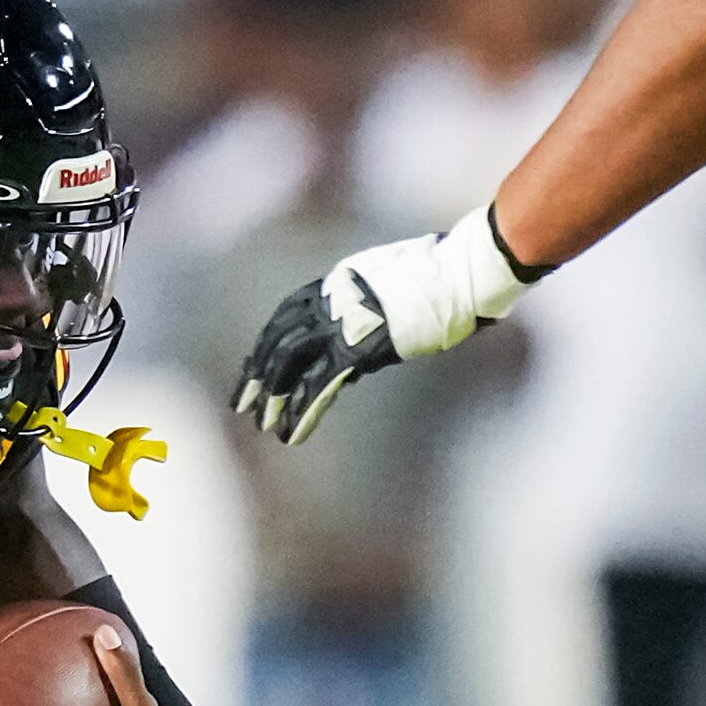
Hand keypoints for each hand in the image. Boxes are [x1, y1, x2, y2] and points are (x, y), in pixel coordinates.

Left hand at [233, 204, 535, 445]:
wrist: (464, 271)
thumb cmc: (442, 276)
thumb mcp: (390, 284)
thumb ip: (364, 308)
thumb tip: (356, 341)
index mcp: (335, 282)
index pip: (284, 316)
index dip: (265, 344)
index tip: (252, 369)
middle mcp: (331, 299)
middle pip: (277, 339)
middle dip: (256, 375)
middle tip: (241, 404)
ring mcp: (343, 322)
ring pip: (290, 363)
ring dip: (274, 398)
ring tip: (264, 426)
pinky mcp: (360, 347)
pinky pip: (320, 386)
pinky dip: (303, 412)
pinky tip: (293, 433)